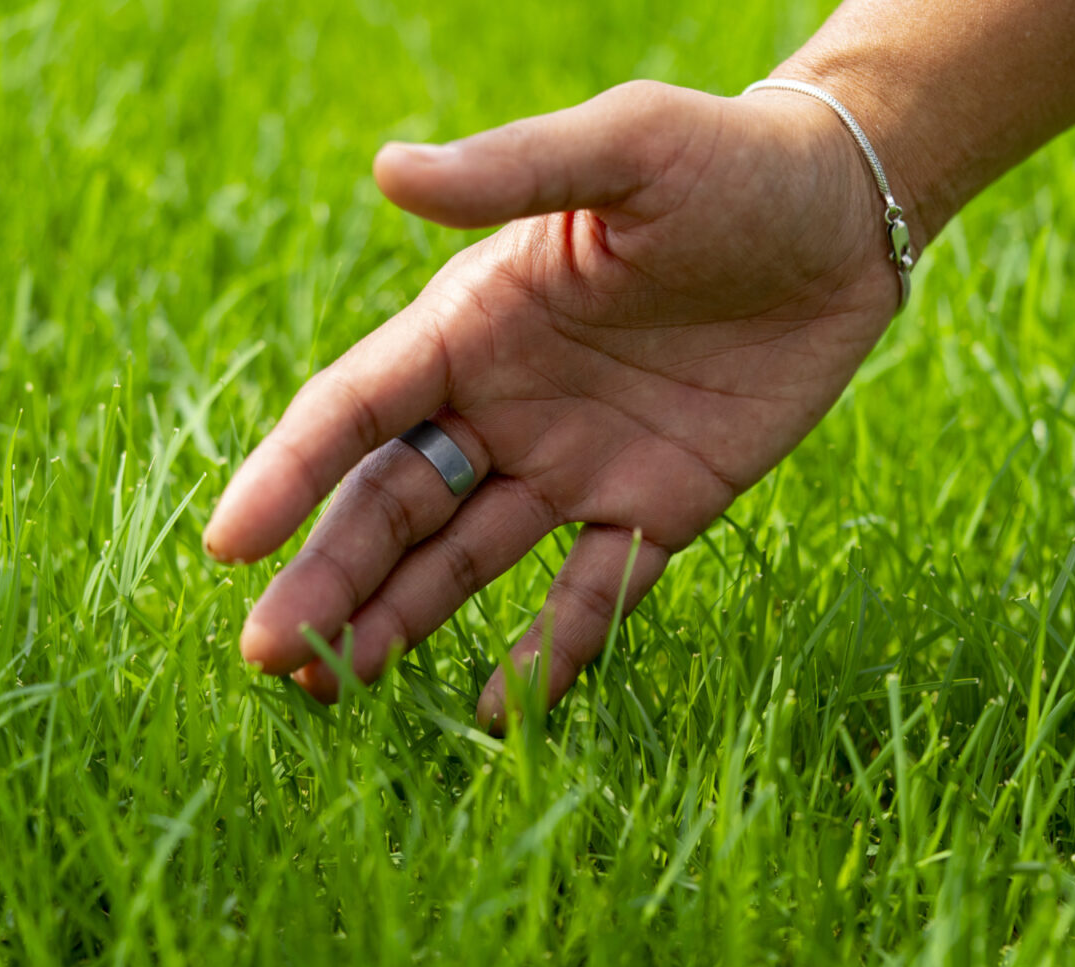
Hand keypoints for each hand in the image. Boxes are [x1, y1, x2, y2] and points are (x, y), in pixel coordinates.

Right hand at [203, 80, 903, 729]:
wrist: (845, 218)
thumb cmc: (729, 164)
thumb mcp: (625, 148)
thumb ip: (514, 169)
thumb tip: (389, 169)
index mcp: (473, 324)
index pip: (357, 408)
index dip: (289, 474)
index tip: (229, 546)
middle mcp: (504, 404)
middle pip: (393, 504)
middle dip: (328, 577)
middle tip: (270, 657)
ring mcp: (573, 464)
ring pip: (464, 559)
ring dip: (399, 621)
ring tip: (335, 685)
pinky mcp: (654, 506)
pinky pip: (590, 593)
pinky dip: (547, 652)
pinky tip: (493, 710)